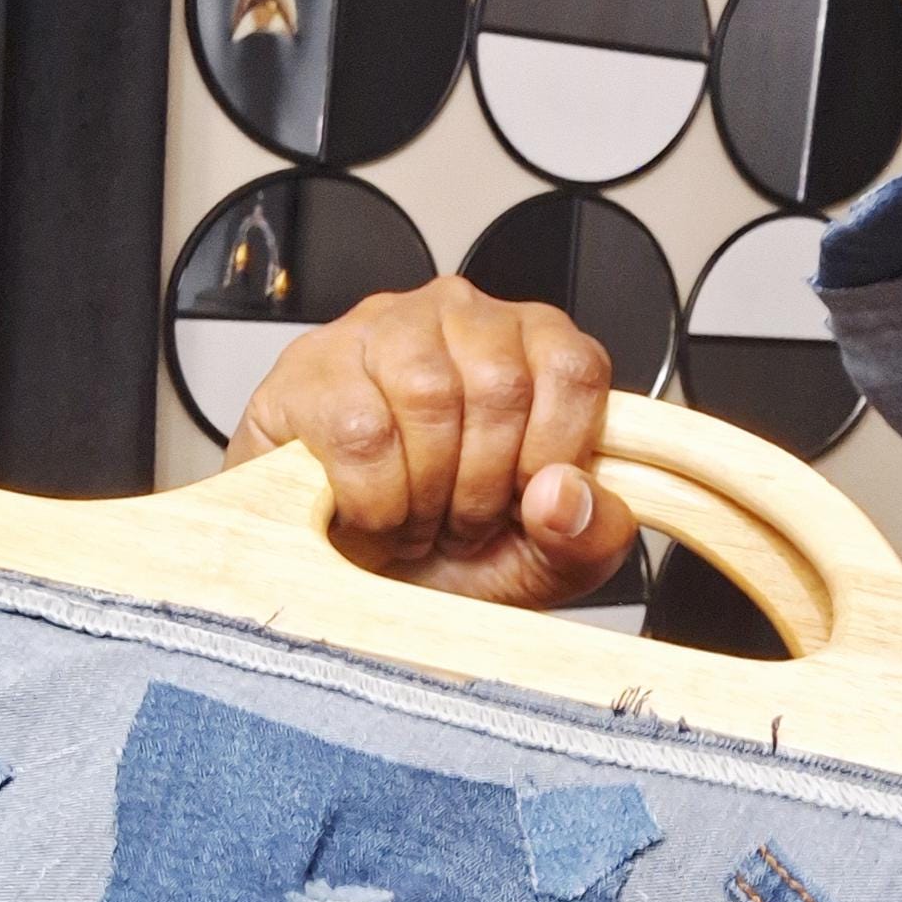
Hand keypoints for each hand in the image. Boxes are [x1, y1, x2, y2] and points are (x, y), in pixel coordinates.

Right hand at [223, 278, 637, 607]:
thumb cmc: (444, 553)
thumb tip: (566, 494)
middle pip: (501, 386)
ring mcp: (380, 331)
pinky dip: (373, 498)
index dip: (555, 453)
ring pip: (428, 395)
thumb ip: (590, 536)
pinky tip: (370, 513)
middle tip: (460, 524)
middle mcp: (459, 318)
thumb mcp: (544, 562)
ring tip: (415, 520)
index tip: (527, 502)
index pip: (573, 369)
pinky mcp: (310, 370)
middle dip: (483, 486)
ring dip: (425, 492)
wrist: (342, 582)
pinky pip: (360, 428)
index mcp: (531, 347)